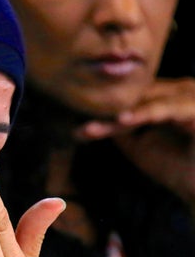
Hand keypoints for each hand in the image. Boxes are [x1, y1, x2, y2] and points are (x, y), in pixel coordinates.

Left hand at [74, 77, 194, 206]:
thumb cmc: (173, 166)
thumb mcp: (137, 143)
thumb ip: (117, 125)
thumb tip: (89, 114)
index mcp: (167, 95)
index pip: (129, 98)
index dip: (101, 110)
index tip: (73, 126)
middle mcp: (180, 90)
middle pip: (135, 98)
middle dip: (105, 113)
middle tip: (77, 128)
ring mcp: (190, 98)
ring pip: (146, 102)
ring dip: (117, 116)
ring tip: (91, 126)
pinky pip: (168, 109)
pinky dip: (144, 114)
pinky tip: (122, 120)